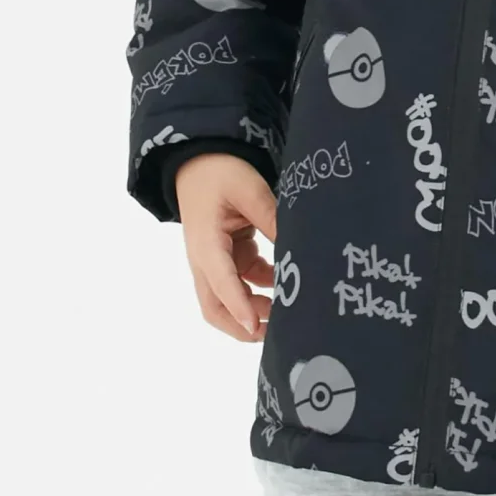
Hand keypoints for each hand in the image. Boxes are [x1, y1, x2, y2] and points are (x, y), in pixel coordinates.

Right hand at [175, 151, 277, 341]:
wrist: (199, 162)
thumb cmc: (219, 173)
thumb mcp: (249, 189)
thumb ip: (271, 219)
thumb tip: (296, 249)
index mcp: (207, 244)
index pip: (222, 283)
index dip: (240, 308)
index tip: (258, 328)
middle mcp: (206, 261)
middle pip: (216, 308)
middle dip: (242, 326)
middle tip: (277, 334)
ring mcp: (215, 262)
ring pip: (228, 301)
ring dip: (254, 311)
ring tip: (287, 313)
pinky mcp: (227, 258)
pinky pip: (242, 284)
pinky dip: (261, 291)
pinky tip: (285, 286)